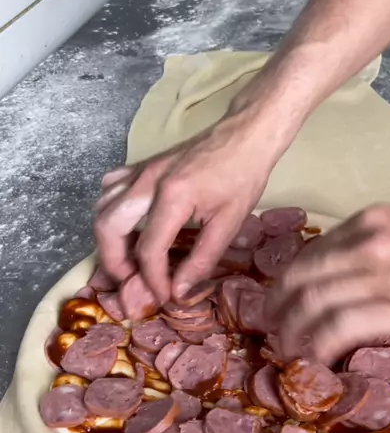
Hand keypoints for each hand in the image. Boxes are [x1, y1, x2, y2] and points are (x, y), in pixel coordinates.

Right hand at [94, 111, 280, 301]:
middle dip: (114, 262)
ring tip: (127, 258)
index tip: (163, 296)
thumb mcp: (229, 223)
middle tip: (131, 281)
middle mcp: (148, 182)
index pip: (149, 249)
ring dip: (108, 238)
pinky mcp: (142, 166)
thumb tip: (178, 291)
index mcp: (174, 197)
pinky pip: (110, 187)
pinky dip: (109, 210)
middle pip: (109, 227)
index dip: (152, 280)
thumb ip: (202, 260)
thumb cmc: (243, 177)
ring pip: (102, 206)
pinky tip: (126, 224)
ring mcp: (141, 171)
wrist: (244, 136)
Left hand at [268, 205, 389, 364]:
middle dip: (278, 306)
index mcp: (370, 222)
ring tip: (288, 351)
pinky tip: (315, 361)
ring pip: (311, 303)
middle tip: (273, 328)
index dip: (288, 280)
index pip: (311, 252)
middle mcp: (366, 242)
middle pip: (299, 276)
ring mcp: (379, 274)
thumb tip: (359, 278)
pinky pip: (338, 328)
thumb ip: (382, 249)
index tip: (282, 299)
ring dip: (292, 331)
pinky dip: (318, 346)